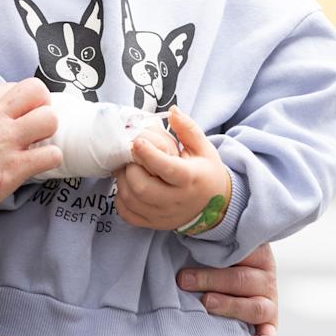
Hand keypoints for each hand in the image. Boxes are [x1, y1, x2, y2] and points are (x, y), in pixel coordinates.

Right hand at [0, 78, 61, 260]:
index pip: (13, 85)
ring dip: (49, 130)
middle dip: (42, 104)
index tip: (17, 113)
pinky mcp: (15, 167)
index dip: (19, 100)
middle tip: (36, 122)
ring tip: (38, 143)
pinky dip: (51, 159)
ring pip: (49, 119)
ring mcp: (7, 141)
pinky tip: (38, 164)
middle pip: (36, 90)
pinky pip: (51, 154)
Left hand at [112, 107, 230, 230]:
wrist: (215, 206)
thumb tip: (172, 110)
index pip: (166, 168)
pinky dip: (121, 200)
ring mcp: (164, 215)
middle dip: (131, 169)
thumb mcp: (203, 149)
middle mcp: (177, 200)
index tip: (136, 141)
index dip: (148, 154)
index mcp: (190, 179)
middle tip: (129, 157)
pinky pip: (128, 214)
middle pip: (143, 188)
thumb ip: (187, 129)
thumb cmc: (205, 172)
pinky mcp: (154, 224)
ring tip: (127, 168)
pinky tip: (127, 186)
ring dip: (122, 181)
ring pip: (132, 201)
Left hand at [177, 243, 279, 335]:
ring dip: (229, 306)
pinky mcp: (269, 325)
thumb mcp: (218, 246)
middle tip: (185, 280)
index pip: (243, 251)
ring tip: (206, 302)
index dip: (216, 251)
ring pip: (255, 307)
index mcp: (257, 254)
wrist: (232, 281)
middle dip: (211, 280)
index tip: (190, 248)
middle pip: (242, 279)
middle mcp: (265, 278)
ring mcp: (269, 303)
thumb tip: (180, 232)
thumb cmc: (219, 261)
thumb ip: (208, 242)